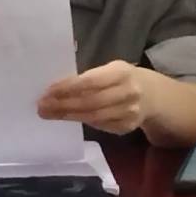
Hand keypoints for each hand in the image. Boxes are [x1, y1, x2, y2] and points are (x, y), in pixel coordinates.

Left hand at [38, 60, 152, 135]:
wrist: (153, 95)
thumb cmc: (123, 78)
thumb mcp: (111, 69)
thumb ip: (90, 76)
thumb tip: (57, 86)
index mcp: (122, 72)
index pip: (91, 81)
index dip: (68, 87)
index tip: (48, 91)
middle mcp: (128, 92)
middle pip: (90, 102)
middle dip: (63, 104)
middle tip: (42, 106)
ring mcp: (129, 112)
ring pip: (93, 116)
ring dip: (68, 116)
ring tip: (48, 114)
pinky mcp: (126, 127)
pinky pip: (99, 125)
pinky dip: (81, 121)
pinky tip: (68, 118)